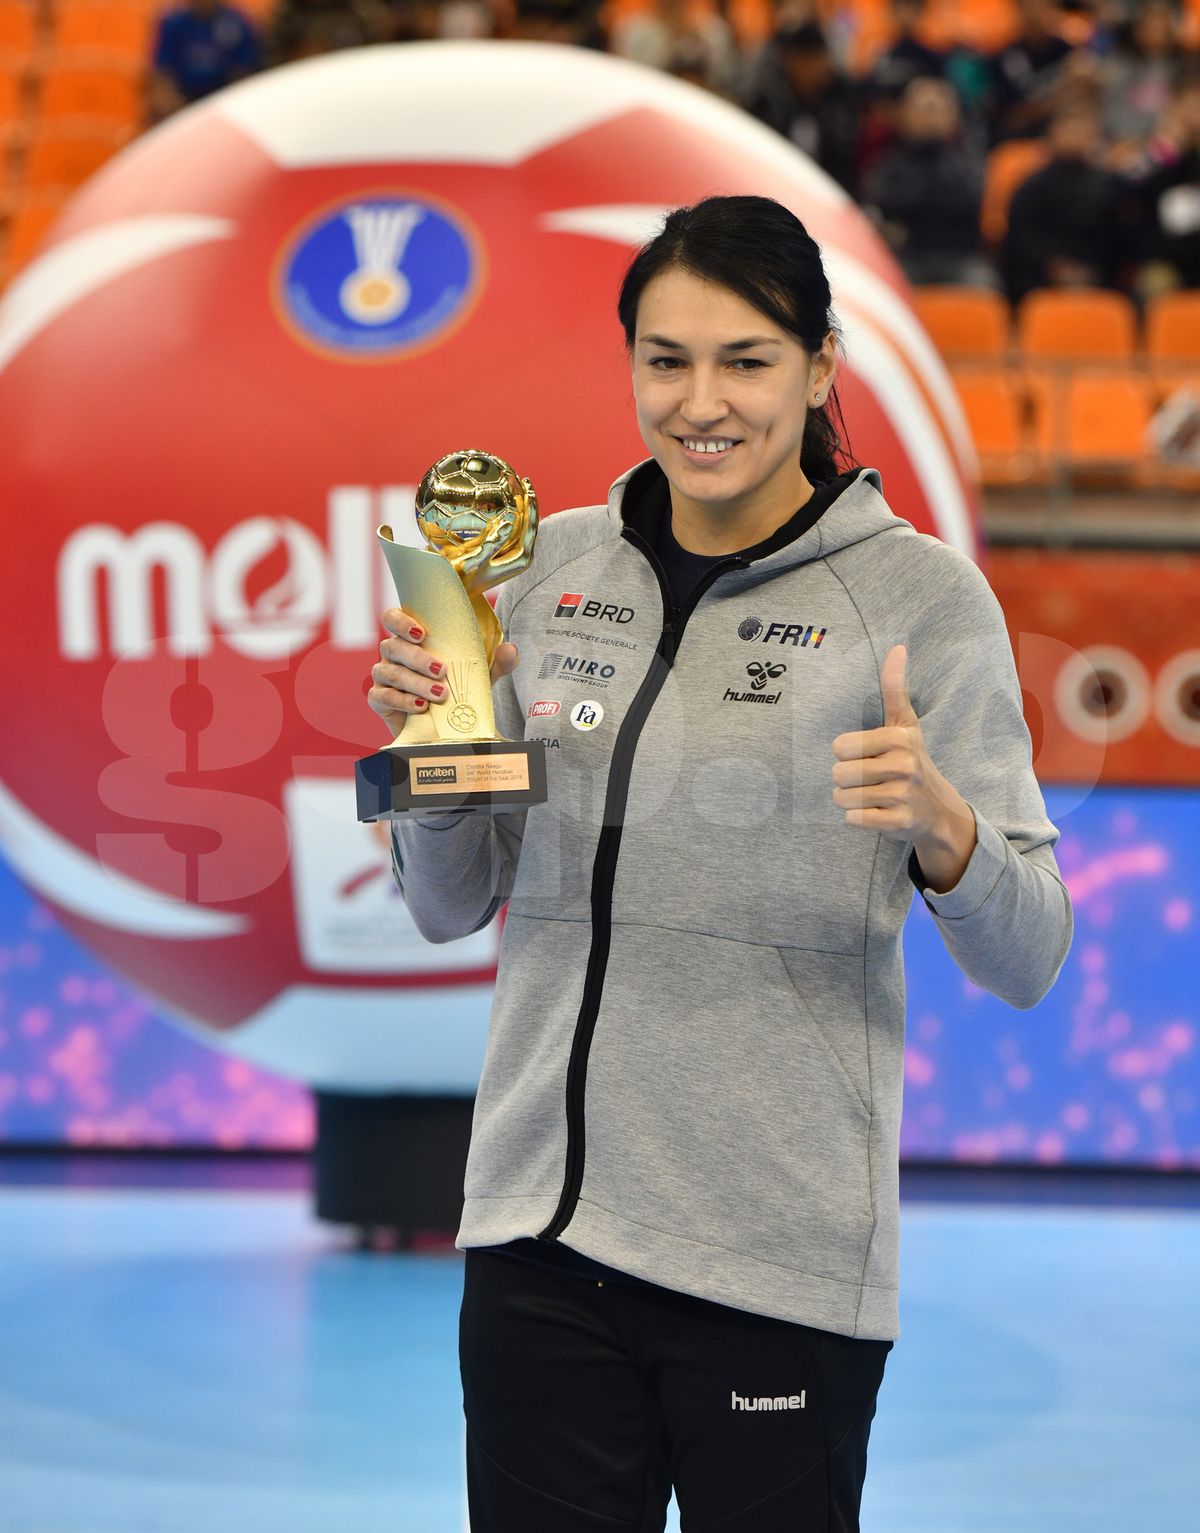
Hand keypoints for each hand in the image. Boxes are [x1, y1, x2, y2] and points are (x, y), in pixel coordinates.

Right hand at [366, 606, 519, 739]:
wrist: (446, 724)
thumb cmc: (458, 688)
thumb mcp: (479, 674)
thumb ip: (496, 662)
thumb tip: (510, 650)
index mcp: (410, 638)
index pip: (392, 618)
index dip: (401, 621)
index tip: (421, 633)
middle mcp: (392, 653)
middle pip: (393, 647)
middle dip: (418, 658)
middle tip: (442, 670)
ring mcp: (383, 676)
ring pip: (390, 672)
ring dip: (415, 682)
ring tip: (439, 694)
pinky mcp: (379, 700)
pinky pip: (381, 696)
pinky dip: (401, 701)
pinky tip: (420, 706)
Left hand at [831, 645, 975, 888]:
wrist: (937, 809)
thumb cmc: (911, 759)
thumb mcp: (905, 724)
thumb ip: (895, 688)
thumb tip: (898, 647)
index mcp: (899, 737)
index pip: (839, 747)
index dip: (847, 754)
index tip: (868, 756)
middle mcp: (904, 765)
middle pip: (838, 774)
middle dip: (847, 780)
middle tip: (869, 779)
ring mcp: (902, 796)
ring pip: (843, 799)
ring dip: (851, 800)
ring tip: (873, 795)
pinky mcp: (899, 822)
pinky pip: (854, 820)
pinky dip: (859, 819)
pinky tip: (878, 811)